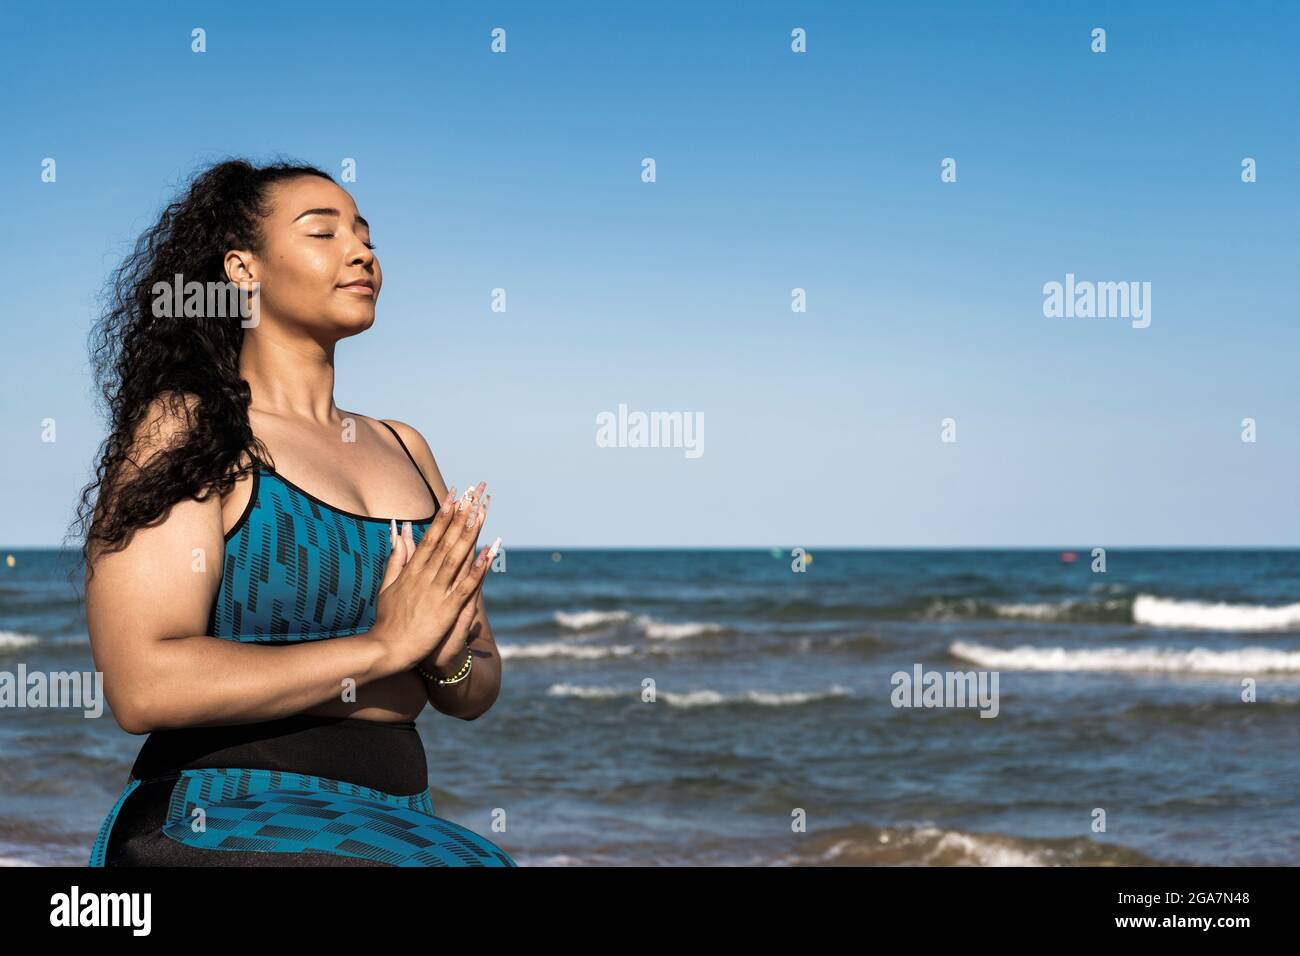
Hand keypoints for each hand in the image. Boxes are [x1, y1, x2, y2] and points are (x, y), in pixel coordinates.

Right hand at [369, 483, 494, 673]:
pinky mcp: (447, 609)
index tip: (453, 496)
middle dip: (460, 517)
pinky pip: (466, 585)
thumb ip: (395, 558)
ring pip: (456, 558)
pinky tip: (488, 553)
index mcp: (412, 571)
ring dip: (469, 535)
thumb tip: (398, 532)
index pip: (430, 537)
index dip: (443, 515)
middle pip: (446, 541)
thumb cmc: (387, 620)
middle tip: (473, 495)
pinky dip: (477, 569)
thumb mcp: (386, 585)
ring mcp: (436, 592)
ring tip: (481, 513)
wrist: (386, 649)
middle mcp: (425, 577)